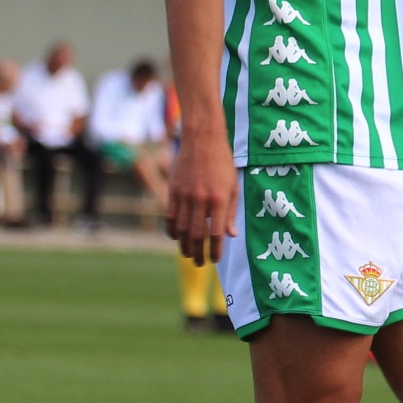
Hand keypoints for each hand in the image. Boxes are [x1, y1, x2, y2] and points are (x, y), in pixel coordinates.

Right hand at [165, 133, 237, 265]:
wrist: (202, 140)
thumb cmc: (222, 162)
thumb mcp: (233, 185)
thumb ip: (230, 211)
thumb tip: (230, 235)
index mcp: (219, 199)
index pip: (216, 233)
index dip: (215, 249)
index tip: (215, 260)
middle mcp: (201, 200)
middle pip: (196, 235)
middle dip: (198, 253)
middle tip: (200, 263)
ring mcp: (185, 196)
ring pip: (181, 229)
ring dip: (184, 245)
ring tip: (188, 254)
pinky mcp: (173, 191)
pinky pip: (169, 217)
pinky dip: (172, 230)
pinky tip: (176, 237)